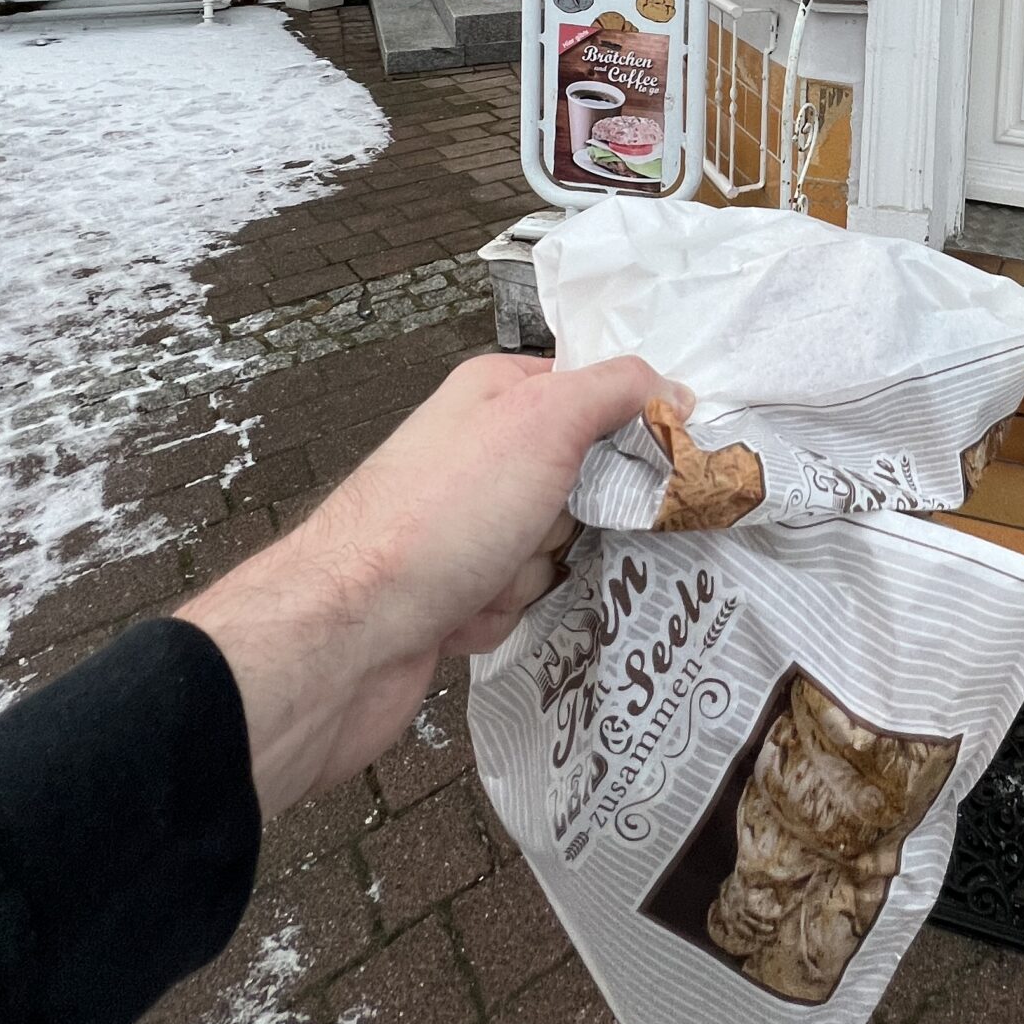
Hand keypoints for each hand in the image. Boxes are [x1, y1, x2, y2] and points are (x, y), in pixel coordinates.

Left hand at [177, 351, 688, 817]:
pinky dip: (503, 614)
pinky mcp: (451, 592)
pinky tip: (463, 618)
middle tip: (545, 525)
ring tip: (487, 579)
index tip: (656, 459)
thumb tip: (676, 389)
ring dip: (533, 572)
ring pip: (553, 546)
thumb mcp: (544, 420)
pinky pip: (519, 600)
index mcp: (492, 394)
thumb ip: (618, 390)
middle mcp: (476, 452)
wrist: (348, 634)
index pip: (592, 393)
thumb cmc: (442, 514)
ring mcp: (462, 525)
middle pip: (580, 479)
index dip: (626, 428)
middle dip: (574, 517)